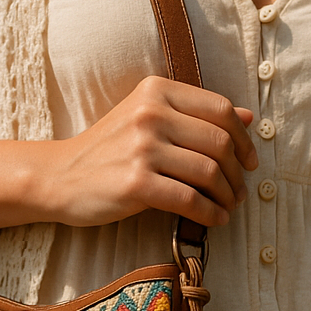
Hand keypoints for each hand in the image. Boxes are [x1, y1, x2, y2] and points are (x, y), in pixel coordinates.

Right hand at [39, 75, 257, 228]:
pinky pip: (190, 200)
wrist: (60, 176)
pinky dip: (210, 213)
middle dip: (238, 173)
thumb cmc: (109, 150)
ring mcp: (142, 148)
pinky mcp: (136, 183)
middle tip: (239, 191)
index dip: (243, 139)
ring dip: (227, 195)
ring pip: (209, 172)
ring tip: (227, 207)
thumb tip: (249, 117)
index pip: (220, 109)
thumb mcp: (148, 119)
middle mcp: (150, 113)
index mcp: (156, 91)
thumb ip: (195, 115)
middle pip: (219, 142)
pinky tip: (214, 219)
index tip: (249, 162)